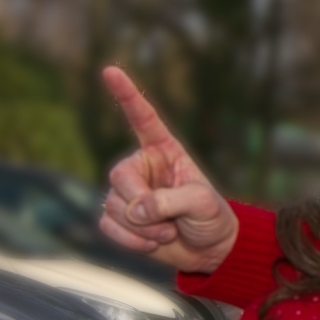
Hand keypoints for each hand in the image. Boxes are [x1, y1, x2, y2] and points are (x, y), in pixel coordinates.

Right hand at [98, 66, 237, 274]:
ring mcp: (129, 193)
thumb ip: (171, 201)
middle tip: (167, 221)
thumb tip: (136, 208)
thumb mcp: (202, 203)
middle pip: (119, 177)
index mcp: (164, 151)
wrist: (210, 249)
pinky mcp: (119, 218)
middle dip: (141, 205)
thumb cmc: (212, 217)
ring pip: (113, 206)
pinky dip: (129, 240)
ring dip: (141, 227)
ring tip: (168, 231)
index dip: (127, 95)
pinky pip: (107, 226)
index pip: (143, 118)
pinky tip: (152, 243)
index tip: (110, 70)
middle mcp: (142, 167)